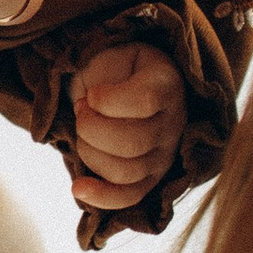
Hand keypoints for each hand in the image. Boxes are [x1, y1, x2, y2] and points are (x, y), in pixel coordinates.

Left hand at [68, 41, 186, 213]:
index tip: (91, 94)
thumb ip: (105, 74)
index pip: (145, 101)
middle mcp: (173, 124)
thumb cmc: (118, 70)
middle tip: (81, 110)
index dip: (107, 101)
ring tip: (82, 133)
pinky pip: (129, 197)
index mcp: (167, 85)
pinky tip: (78, 187)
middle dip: (90, 127)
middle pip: (132, 143)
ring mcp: (164, 155)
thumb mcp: (112, 55)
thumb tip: (91, 106)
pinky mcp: (150, 179)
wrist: (126, 85)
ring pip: (124, 172)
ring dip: (89, 152)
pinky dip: (101, 197)